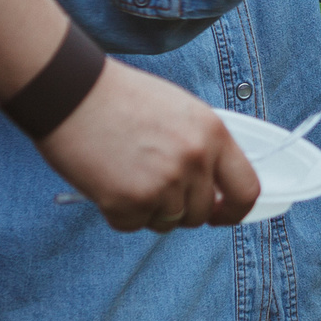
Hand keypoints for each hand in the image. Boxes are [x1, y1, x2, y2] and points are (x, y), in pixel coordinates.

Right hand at [36, 59, 260, 230]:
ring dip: (150, 210)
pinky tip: (108, 183)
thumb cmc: (124, 99)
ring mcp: (162, 184)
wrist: (73, 94)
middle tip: (156, 190)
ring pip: (167, 222)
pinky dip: (120, 213)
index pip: (246, 189)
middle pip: (202, 213)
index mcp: (213, 134)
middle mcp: (194, 162)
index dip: (235, 210)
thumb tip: (215, 184)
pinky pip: (133, 225)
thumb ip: (203, 146)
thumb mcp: (181, 112)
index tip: (221, 214)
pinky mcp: (128, 202)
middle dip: (182, 209)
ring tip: (128, 176)